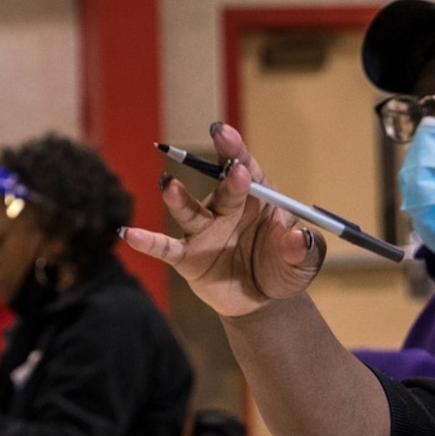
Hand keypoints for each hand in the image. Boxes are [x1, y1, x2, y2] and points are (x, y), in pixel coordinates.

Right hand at [124, 124, 325, 318]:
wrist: (264, 301)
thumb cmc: (284, 269)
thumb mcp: (303, 263)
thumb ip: (302, 250)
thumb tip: (298, 238)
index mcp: (257, 198)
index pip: (245, 166)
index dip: (235, 149)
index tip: (225, 134)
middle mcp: (227, 208)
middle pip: (222, 185)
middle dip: (224, 173)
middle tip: (230, 166)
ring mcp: (205, 231)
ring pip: (190, 212)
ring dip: (179, 199)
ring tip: (169, 186)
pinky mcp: (188, 257)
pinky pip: (166, 248)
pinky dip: (148, 241)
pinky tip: (131, 234)